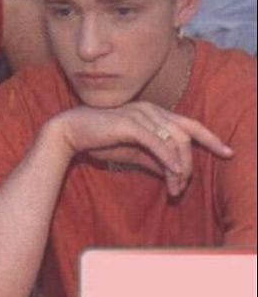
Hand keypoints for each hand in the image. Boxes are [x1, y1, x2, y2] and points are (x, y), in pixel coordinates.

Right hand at [53, 101, 233, 195]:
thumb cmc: (98, 140)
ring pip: (175, 140)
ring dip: (180, 166)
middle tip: (183, 186)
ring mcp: (141, 114)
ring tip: (175, 187)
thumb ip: (153, 159)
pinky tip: (173, 173)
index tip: (227, 152)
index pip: (189, 124)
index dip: (211, 137)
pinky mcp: (131, 124)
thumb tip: (173, 172)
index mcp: (153, 113)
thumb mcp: (132, 152)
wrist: (69, 133)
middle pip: (187, 134)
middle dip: (192, 161)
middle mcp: (151, 109)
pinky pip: (158, 142)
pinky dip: (169, 159)